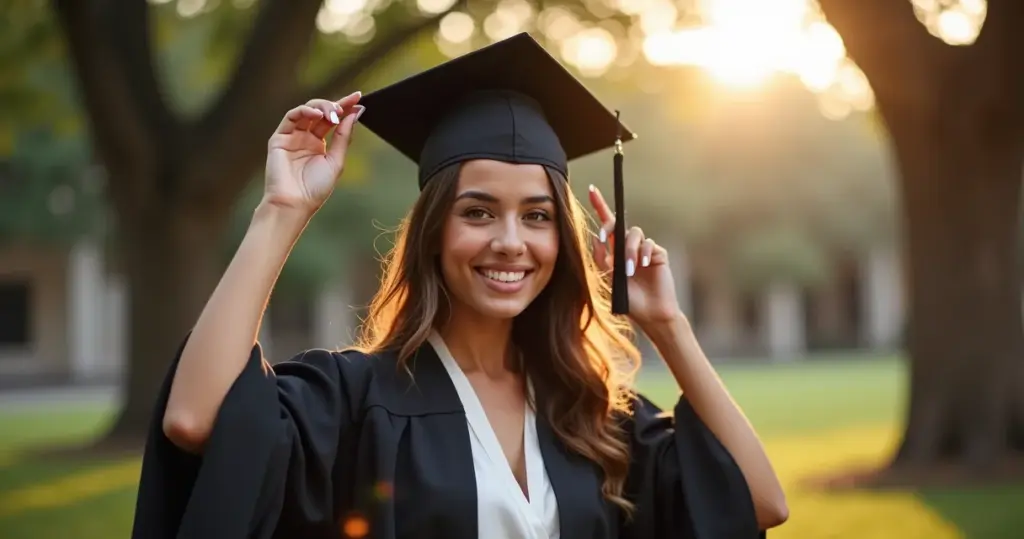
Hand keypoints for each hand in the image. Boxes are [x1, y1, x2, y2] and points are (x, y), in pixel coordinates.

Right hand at [263, 92, 363, 215]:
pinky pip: (291, 117)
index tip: (358, 98)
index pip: (333, 120)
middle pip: (321, 112)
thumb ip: (344, 137)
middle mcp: (305, 138)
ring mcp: (292, 137)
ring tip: (334, 113)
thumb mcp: (336, 160)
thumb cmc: (315, 188)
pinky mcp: (279, 138)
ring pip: (307, 111)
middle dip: (335, 105)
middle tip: (346, 106)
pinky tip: (317, 115)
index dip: (345, 107)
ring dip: (322, 107)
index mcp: (319, 145)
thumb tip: (356, 114)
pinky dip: (305, 111)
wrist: (295, 204)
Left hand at [588, 185, 681, 328]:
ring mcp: (644, 249)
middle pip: (619, 222)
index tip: (591, 189)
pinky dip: (643, 253)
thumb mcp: (609, 279)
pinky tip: (643, 265)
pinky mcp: (658, 254)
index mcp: (615, 251)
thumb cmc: (629, 299)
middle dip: (609, 225)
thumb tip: (596, 238)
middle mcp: (629, 246)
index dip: (600, 206)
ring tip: (630, 269)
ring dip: (628, 250)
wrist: (650, 314)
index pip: (607, 224)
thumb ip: (602, 258)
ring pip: (633, 233)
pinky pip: (649, 244)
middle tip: (605, 237)